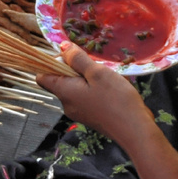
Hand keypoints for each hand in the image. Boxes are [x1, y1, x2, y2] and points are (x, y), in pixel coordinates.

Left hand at [36, 43, 153, 143]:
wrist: (135, 130)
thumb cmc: (116, 99)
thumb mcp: (97, 72)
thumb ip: (77, 59)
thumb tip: (62, 47)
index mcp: (64, 92)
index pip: (42, 77)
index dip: (50, 63)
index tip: (69, 57)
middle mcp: (67, 104)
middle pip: (61, 81)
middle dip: (75, 69)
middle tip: (94, 67)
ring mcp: (79, 113)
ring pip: (76, 88)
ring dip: (88, 79)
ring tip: (106, 78)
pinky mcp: (91, 117)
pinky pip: (87, 98)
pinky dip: (95, 90)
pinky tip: (111, 89)